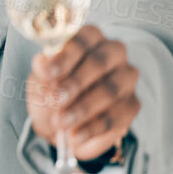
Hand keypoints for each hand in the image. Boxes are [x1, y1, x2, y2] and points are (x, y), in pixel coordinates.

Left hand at [25, 24, 138, 160]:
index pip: (84, 38)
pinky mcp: (131, 105)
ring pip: (111, 90)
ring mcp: (126, 79)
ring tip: (61, 122)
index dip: (66, 55)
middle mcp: (113, 53)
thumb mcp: (40, 79)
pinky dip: (93, 127)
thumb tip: (42, 62)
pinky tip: (76, 135)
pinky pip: (117, 116)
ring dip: (83, 108)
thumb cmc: (52, 91)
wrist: (60, 123)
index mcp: (90, 38)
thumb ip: (43, 70)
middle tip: (55, 100)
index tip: (48, 73)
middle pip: (100, 62)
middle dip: (76, 82)